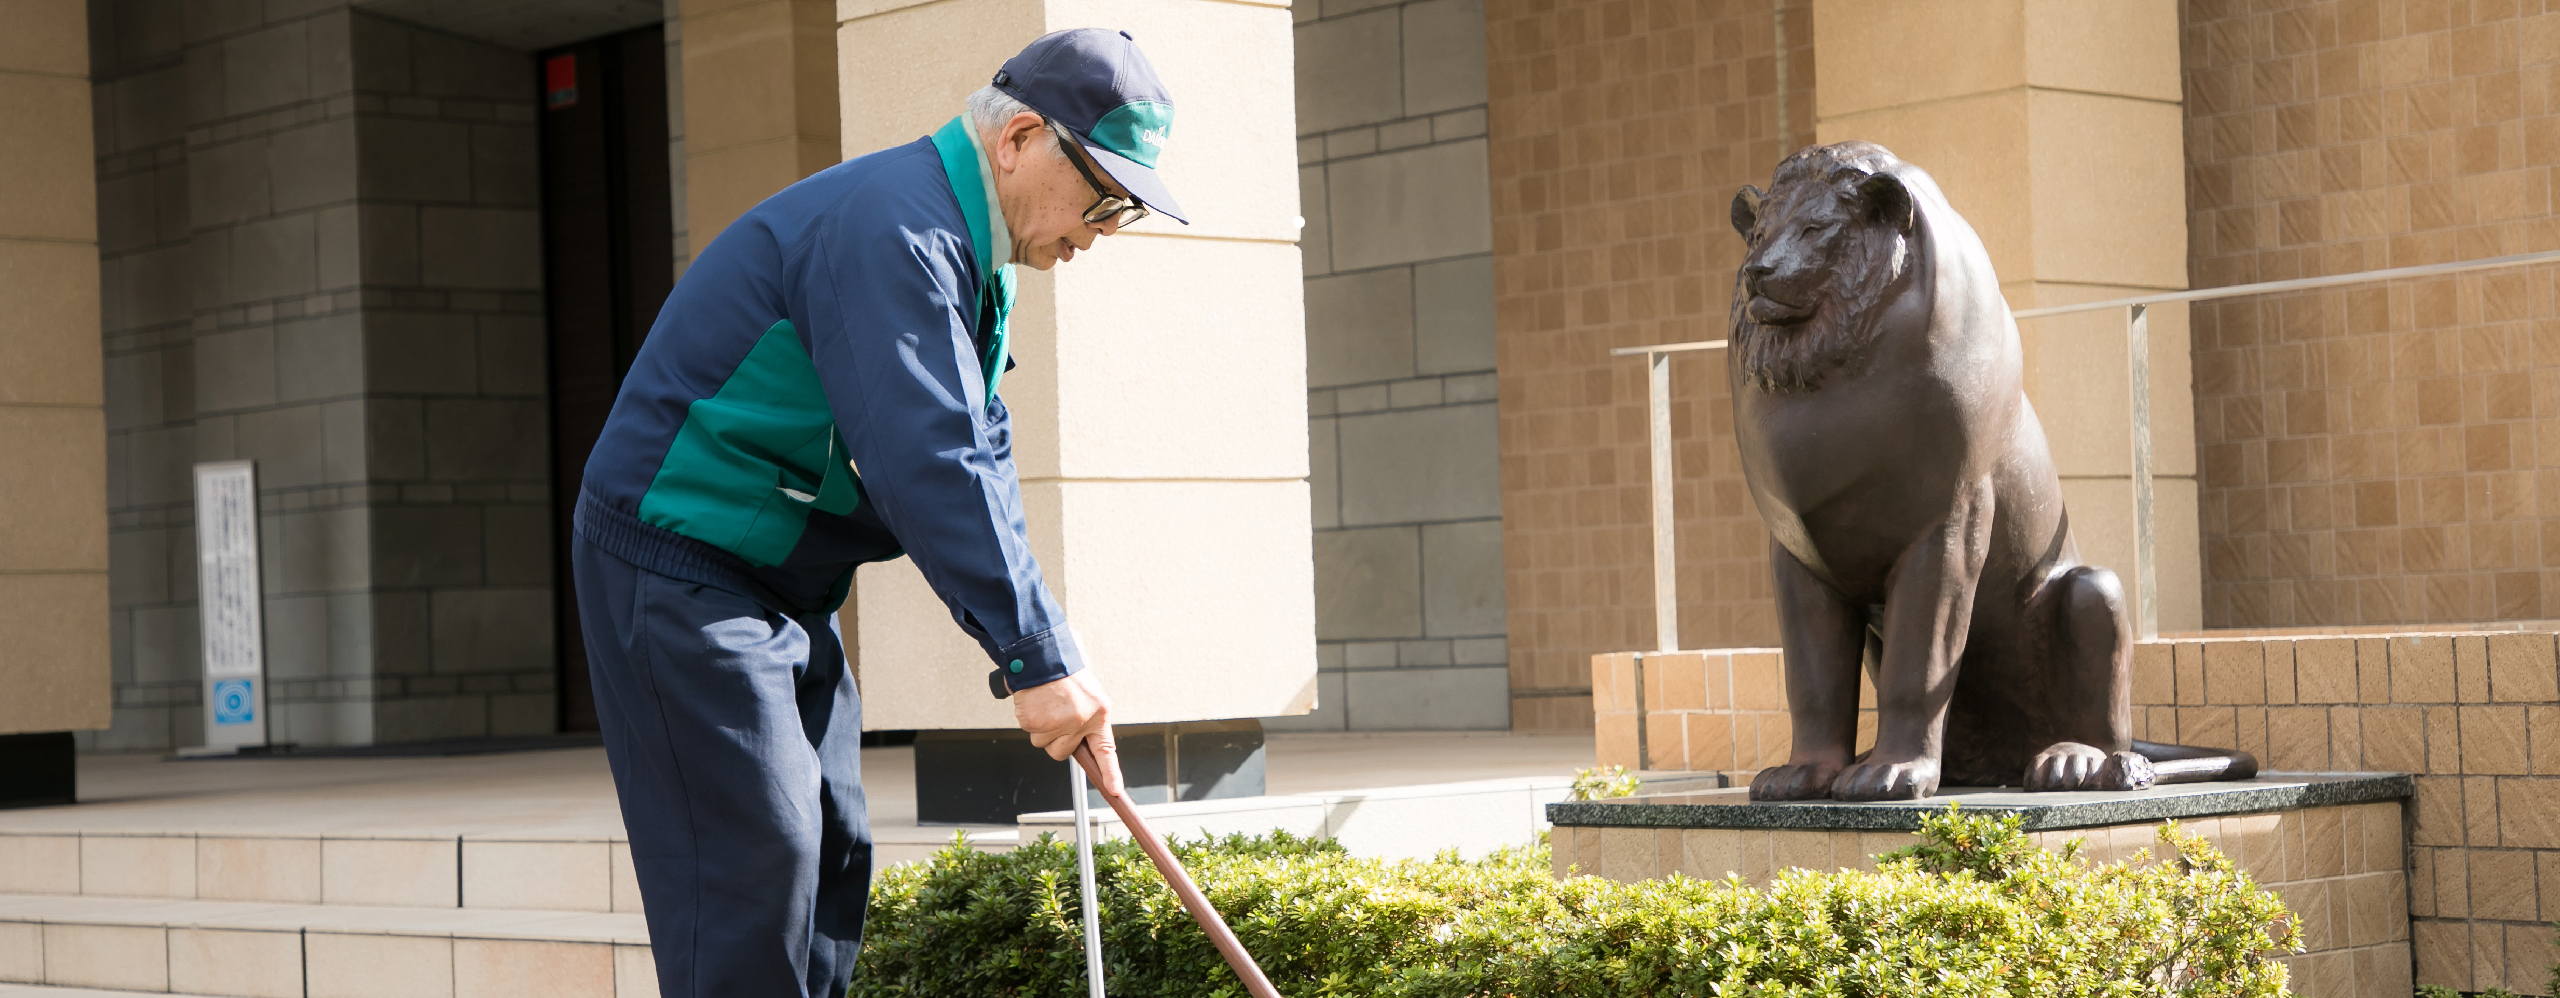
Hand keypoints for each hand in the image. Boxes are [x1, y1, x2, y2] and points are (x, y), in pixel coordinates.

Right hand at [1012, 669, 1124, 796]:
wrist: (1043, 651)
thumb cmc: (1064, 666)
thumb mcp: (1089, 689)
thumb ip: (1088, 714)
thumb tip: (1081, 736)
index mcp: (1098, 713)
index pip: (1106, 750)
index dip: (1111, 772)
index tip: (1114, 789)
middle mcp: (1080, 721)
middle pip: (1063, 751)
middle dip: (1056, 739)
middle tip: (1055, 715)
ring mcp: (1058, 723)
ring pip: (1043, 743)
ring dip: (1041, 728)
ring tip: (1045, 704)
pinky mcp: (1036, 722)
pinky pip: (1030, 731)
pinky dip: (1028, 718)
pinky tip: (1034, 701)